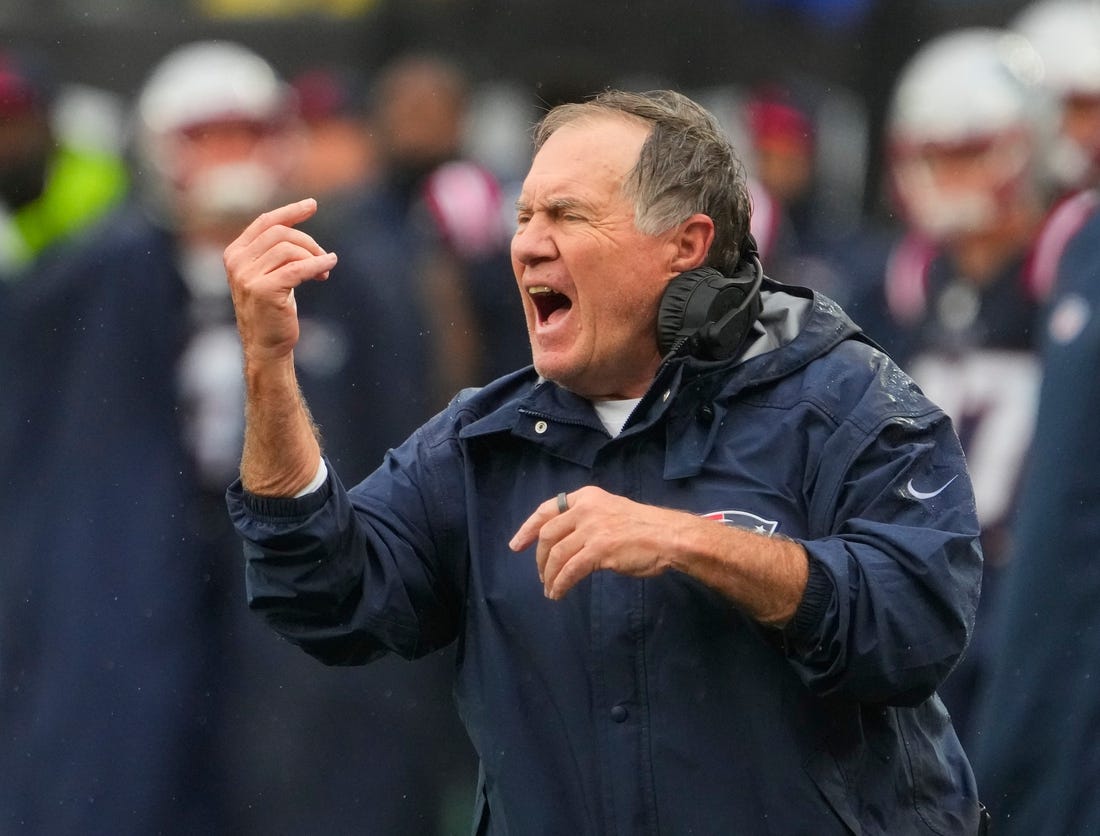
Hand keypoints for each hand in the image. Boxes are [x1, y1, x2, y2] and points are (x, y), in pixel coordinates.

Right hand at [224, 198, 337, 365]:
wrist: (266, 346)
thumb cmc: (272, 311)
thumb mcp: (268, 274)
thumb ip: (275, 252)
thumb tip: (298, 225)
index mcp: (235, 254)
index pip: (265, 222)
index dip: (290, 211)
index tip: (312, 205)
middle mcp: (237, 262)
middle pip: (281, 234)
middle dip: (308, 242)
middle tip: (324, 256)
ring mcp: (247, 276)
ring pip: (290, 249)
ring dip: (313, 257)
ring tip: (324, 271)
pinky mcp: (263, 289)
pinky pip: (297, 269)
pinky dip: (317, 265)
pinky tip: (328, 266)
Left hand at [509, 486, 687, 598]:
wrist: (669, 536)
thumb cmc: (644, 528)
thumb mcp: (610, 511)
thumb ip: (587, 520)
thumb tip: (566, 541)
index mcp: (587, 497)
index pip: (547, 509)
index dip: (528, 528)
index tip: (516, 545)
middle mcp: (585, 509)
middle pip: (548, 534)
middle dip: (539, 559)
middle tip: (540, 575)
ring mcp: (591, 528)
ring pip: (557, 555)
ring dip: (549, 575)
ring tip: (550, 589)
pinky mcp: (598, 549)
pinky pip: (570, 570)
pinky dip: (560, 584)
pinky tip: (559, 593)